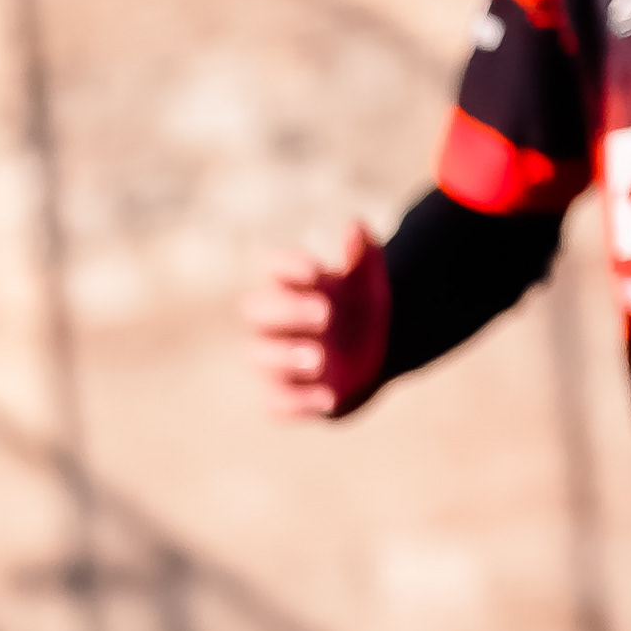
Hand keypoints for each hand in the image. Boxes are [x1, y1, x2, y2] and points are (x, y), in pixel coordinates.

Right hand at [248, 218, 390, 420]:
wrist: (372, 355)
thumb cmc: (360, 310)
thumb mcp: (368, 281)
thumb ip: (362, 254)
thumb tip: (356, 227)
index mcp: (292, 286)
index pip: (275, 269)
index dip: (289, 267)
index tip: (316, 272)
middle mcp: (275, 321)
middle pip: (258, 310)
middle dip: (287, 312)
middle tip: (326, 314)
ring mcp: (275, 359)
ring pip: (259, 355)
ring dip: (286, 357)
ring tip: (320, 359)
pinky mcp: (283, 394)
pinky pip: (274, 402)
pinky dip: (297, 403)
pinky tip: (328, 398)